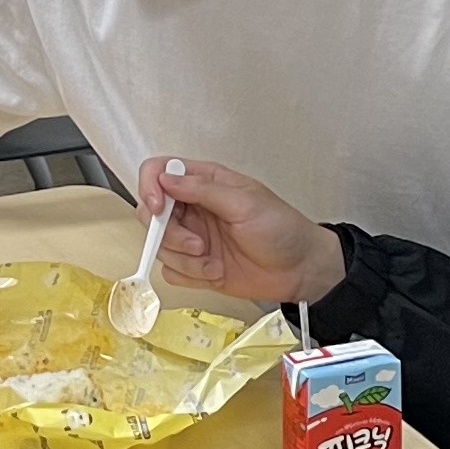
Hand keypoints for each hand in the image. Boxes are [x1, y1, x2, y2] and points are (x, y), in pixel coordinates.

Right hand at [138, 154, 344, 307]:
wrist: (299, 270)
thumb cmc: (282, 230)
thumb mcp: (245, 203)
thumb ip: (203, 190)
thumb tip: (166, 178)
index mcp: (206, 182)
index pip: (159, 172)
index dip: (150, 188)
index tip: (158, 209)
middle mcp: (194, 208)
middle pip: (152, 215)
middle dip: (169, 235)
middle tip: (197, 244)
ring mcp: (193, 237)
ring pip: (160, 247)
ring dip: (185, 260)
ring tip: (214, 262)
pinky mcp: (195, 265)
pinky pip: (171, 271)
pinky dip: (190, 276)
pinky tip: (215, 273)